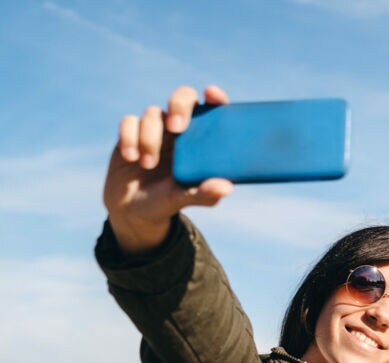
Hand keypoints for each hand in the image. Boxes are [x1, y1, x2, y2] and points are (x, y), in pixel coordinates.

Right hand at [103, 85, 234, 253]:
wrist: (133, 211)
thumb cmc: (167, 202)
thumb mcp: (185, 198)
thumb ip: (205, 193)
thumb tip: (227, 188)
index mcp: (201, 139)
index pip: (212, 109)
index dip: (215, 96)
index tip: (211, 93)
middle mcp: (179, 129)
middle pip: (183, 96)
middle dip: (179, 105)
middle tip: (176, 128)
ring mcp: (155, 128)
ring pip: (153, 113)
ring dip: (150, 137)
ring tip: (147, 164)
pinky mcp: (130, 132)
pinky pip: (129, 121)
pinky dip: (129, 136)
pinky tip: (131, 157)